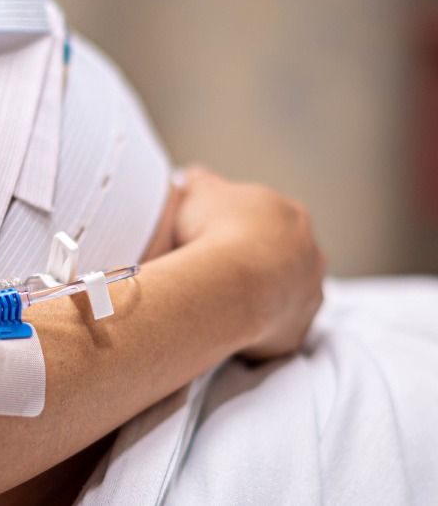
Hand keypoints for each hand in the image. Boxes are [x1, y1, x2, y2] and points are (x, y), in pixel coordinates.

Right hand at [173, 165, 324, 359]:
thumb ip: (200, 181)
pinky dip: (259, 330)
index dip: (241, 229)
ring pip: (287, 295)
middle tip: (221, 272)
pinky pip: (277, 330)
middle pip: (285, 258)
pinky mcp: (297, 330)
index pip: (270, 221)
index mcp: (291, 216)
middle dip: (257, 264)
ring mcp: (308, 294)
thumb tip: (194, 175)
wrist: (229, 282)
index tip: (216, 239)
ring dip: (263, 297)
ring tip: (225, 302)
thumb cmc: (213, 231)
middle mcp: (311, 254)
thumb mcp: (199, 192)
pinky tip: (230, 326)